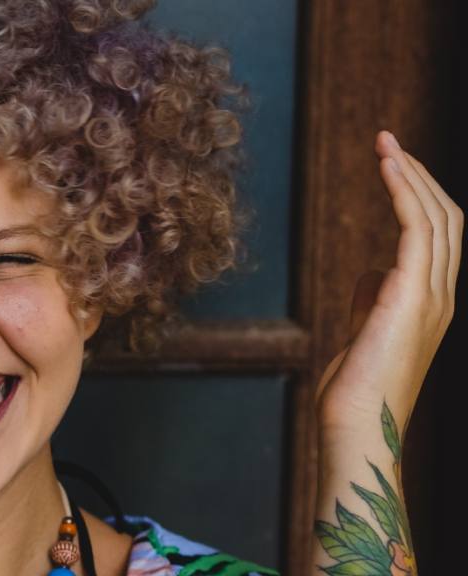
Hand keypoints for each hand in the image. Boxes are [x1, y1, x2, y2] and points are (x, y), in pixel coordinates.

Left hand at [314, 130, 461, 438]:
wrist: (356, 424)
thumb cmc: (354, 387)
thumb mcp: (367, 332)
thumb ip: (375, 299)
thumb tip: (372, 273)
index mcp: (433, 302)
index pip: (440, 236)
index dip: (421, 196)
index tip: (395, 165)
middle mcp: (442, 295)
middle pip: (446, 217)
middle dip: (418, 174)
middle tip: (388, 140)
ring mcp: (433, 295)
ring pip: (437, 216)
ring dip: (410, 173)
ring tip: (385, 141)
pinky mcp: (412, 294)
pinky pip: (416, 228)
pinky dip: (404, 190)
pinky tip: (387, 165)